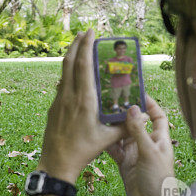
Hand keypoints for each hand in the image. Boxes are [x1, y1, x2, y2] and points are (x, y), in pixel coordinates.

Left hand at [38, 29, 126, 182]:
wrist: (56, 163)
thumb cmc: (83, 150)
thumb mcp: (108, 138)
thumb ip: (125, 125)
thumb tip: (142, 115)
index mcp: (83, 99)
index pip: (83, 66)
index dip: (86, 46)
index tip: (90, 32)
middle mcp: (69, 96)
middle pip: (69, 62)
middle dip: (76, 44)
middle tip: (84, 32)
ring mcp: (58, 101)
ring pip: (63, 73)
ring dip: (70, 57)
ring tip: (78, 48)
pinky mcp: (53, 108)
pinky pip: (61, 85)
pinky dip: (67, 74)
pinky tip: (72, 76)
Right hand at [105, 95, 174, 195]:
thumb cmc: (159, 179)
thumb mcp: (149, 152)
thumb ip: (138, 131)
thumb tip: (132, 107)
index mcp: (160, 138)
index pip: (157, 116)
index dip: (150, 104)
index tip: (136, 93)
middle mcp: (147, 144)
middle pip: (136, 124)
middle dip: (125, 114)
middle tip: (111, 103)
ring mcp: (135, 153)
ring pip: (122, 136)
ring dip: (114, 129)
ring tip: (101, 118)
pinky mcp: (125, 163)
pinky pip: (115, 150)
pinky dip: (107, 144)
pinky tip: (99, 136)